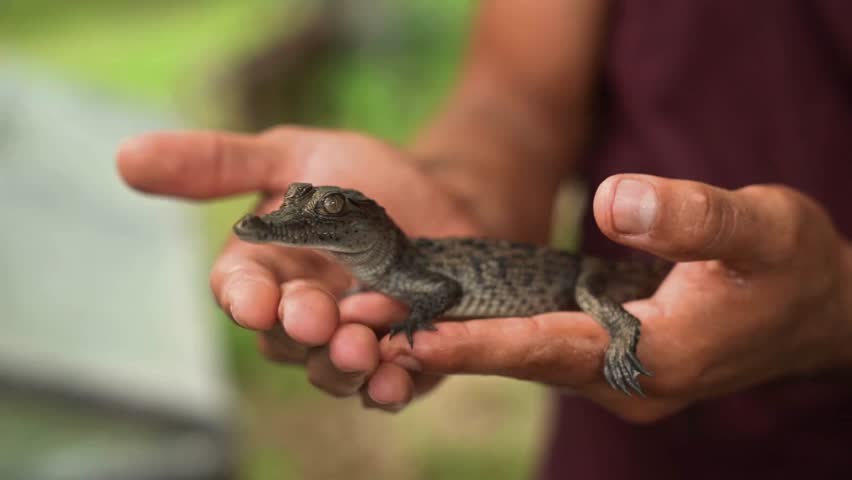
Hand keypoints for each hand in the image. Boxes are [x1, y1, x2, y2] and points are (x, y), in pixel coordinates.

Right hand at [117, 127, 483, 409]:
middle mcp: (301, 311)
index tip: (251, 299)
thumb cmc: (364, 176)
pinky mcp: (400, 360)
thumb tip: (125, 156)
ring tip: (360, 347)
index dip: (242, 299)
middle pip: (283, 338)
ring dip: (340, 364)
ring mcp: (350, 340)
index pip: (239, 292)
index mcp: (268, 268)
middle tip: (315, 315)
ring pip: (330, 370)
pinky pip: (388, 386)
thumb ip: (220, 164)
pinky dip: (390, 387)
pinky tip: (398, 379)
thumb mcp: (294, 155)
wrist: (445, 195)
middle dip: (297, 329)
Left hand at [379, 174, 851, 421]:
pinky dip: (499, 335)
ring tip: (388, 321)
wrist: (820, 309)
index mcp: (659, 356)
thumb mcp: (759, 226)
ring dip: (464, 342)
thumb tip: (612, 200)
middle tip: (366, 326)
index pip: (552, 349)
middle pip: (525, 361)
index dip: (482, 343)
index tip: (414, 336)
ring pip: (530, 360)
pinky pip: (547, 350)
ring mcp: (622, 377)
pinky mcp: (618, 361)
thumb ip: (690, 216)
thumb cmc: (792, 265)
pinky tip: (454, 316)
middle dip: (449, 346)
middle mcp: (630, 380)